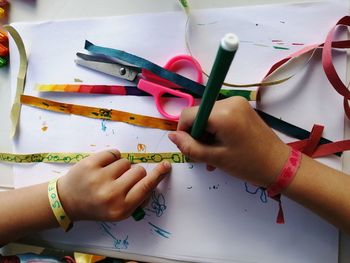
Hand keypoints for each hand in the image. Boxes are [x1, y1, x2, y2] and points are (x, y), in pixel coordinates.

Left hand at [57, 150, 170, 220]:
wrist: (67, 201)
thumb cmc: (97, 207)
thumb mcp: (118, 212)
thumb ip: (136, 199)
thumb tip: (152, 180)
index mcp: (121, 208)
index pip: (146, 187)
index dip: (158, 175)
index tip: (165, 165)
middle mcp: (112, 194)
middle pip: (139, 171)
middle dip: (134, 173)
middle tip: (121, 180)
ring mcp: (100, 178)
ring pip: (126, 162)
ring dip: (120, 167)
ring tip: (108, 176)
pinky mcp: (90, 164)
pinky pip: (114, 153)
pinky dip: (111, 158)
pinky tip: (102, 167)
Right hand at [168, 96, 289, 186]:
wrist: (280, 165)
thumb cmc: (248, 164)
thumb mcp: (215, 158)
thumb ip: (190, 147)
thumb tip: (172, 136)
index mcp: (223, 113)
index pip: (188, 114)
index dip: (183, 132)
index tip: (189, 148)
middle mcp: (229, 101)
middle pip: (199, 115)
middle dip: (196, 134)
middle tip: (203, 156)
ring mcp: (237, 103)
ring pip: (208, 116)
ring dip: (206, 134)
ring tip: (213, 155)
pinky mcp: (242, 107)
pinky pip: (219, 116)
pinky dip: (216, 130)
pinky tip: (221, 146)